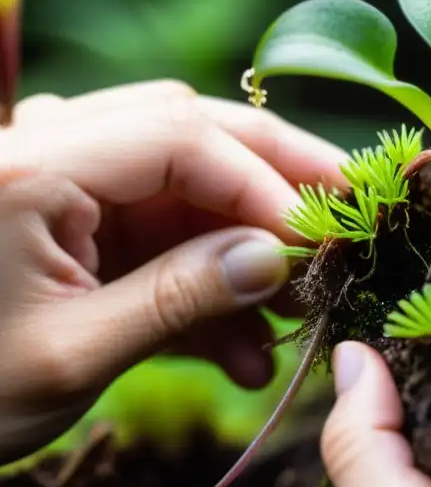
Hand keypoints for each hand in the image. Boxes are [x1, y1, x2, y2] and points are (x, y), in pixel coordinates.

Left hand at [0, 81, 348, 463]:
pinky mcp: (71, 222)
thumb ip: (180, 300)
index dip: (264, 184)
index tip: (318, 241)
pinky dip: (204, 279)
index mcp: (30, 169)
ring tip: (288, 318)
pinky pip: (159, 230)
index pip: (179, 137)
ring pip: (184, 182)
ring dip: (242, 244)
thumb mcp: (72, 356)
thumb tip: (277, 262)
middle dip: (275, 179)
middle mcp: (46, 152)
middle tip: (344, 212)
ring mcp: (60, 184)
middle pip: (190, 130)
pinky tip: (240, 347)